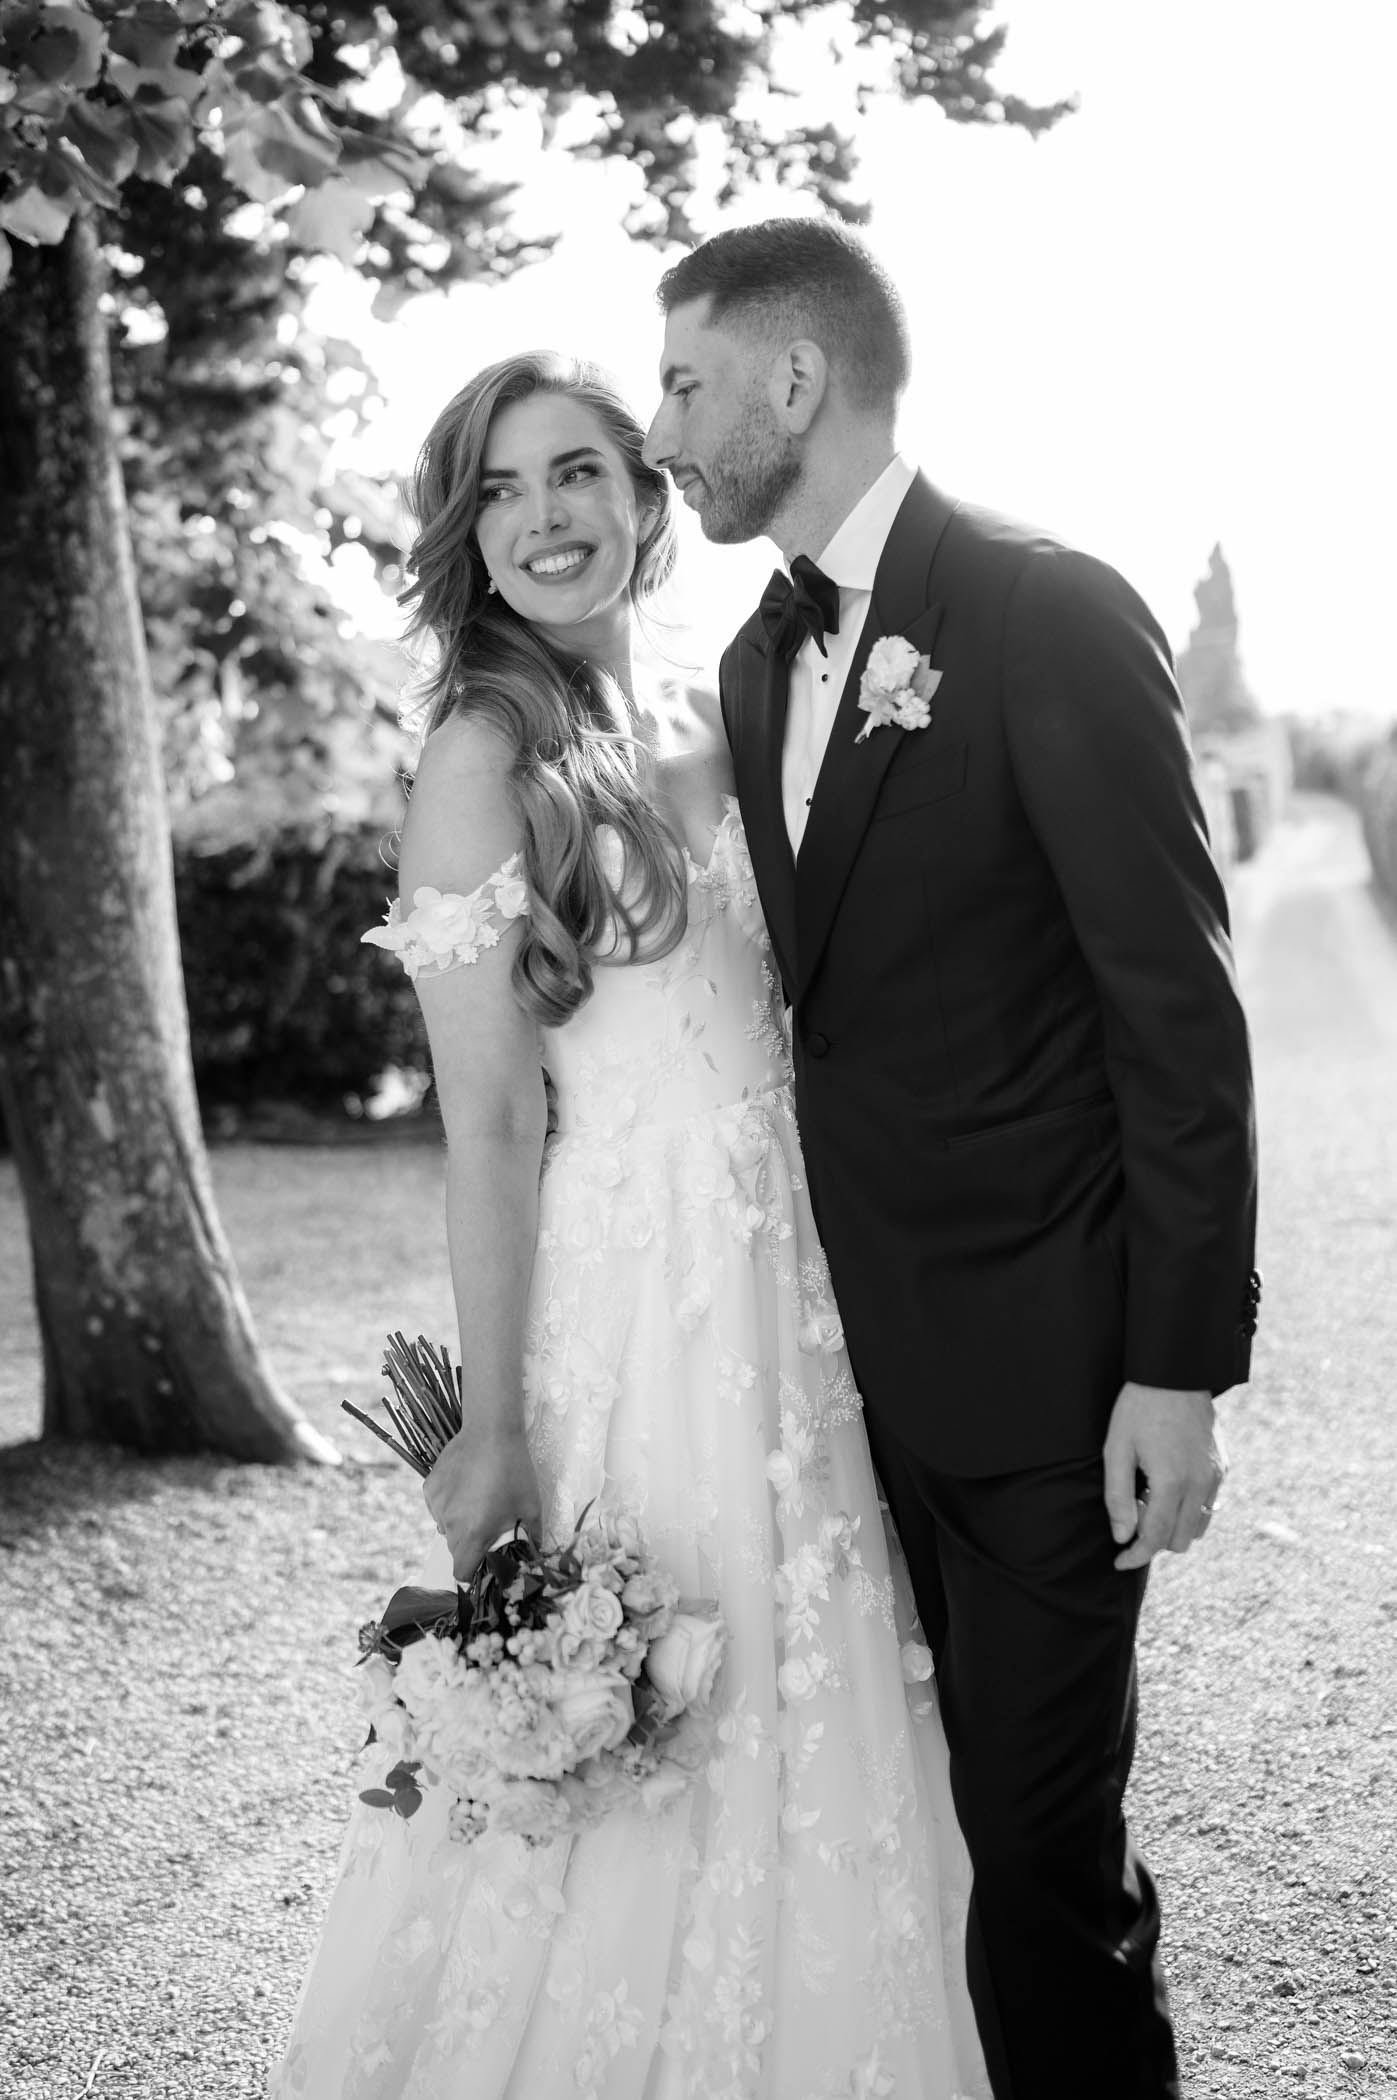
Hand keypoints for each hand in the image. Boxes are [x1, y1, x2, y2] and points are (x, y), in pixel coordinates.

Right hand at [423, 1423, 542, 1583]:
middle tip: (488, 1524)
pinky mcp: (429, 1487)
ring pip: (445, 1526)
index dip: (471, 1572)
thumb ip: (532, 1538)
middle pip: (454, 1549)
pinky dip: (449, 1503)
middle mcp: (450, 1523)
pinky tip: (465, 1485)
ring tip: (478, 1499)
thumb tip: (534, 1556)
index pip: (461, 1571)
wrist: (491, 1431)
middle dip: (469, 1544)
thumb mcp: (531, 1507)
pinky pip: (437, 1506)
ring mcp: (436, 1504)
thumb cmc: (514, 1471)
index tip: (482, 1563)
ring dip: (458, 1522)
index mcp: (474, 1533)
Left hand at [1102, 1381, 1227, 1570]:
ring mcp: (1216, 1476)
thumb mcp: (1116, 1450)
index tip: (1118, 1562)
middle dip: (1154, 1539)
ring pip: (1198, 1527)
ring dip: (1173, 1525)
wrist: (1175, 1373)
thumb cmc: (1138, 1409)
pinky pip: (1209, 1505)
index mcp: (1172, 1482)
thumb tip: (1122, 1536)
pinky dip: (1189, 1508)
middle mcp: (1200, 1484)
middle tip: (1132, 1511)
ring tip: (1149, 1496)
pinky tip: (1168, 1485)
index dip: (1135, 1556)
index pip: (1156, 1539)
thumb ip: (1118, 1497)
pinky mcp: (1224, 1467)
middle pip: (1179, 1541)